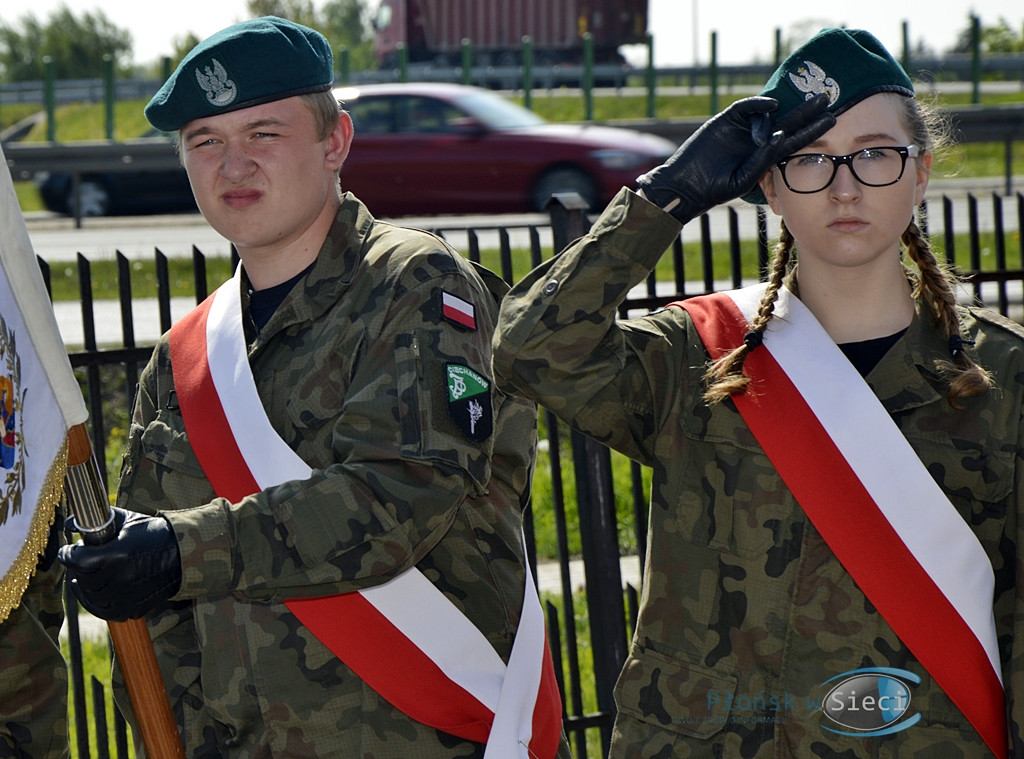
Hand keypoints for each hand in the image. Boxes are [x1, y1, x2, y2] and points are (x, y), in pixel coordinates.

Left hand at [58, 507, 181, 621]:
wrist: (184, 554)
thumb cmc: (155, 534)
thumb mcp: (128, 521)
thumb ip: (99, 521)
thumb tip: (71, 523)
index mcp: (118, 554)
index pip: (79, 560)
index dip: (69, 555)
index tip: (68, 551)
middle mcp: (121, 577)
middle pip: (84, 579)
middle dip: (78, 568)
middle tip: (80, 560)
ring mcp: (128, 595)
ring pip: (92, 597)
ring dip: (84, 587)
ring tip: (83, 578)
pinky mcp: (134, 607)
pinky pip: (106, 612)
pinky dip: (96, 605)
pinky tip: (92, 595)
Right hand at [635, 94, 835, 221]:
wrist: (687, 184)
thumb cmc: (715, 189)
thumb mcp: (744, 179)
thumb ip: (762, 162)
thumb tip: (780, 138)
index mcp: (765, 156)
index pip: (793, 140)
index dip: (813, 130)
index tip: (832, 120)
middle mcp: (757, 139)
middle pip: (786, 121)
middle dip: (807, 111)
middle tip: (827, 98)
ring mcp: (742, 128)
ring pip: (767, 114)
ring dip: (786, 111)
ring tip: (810, 104)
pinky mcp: (725, 120)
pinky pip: (745, 108)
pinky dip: (758, 104)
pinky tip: (772, 104)